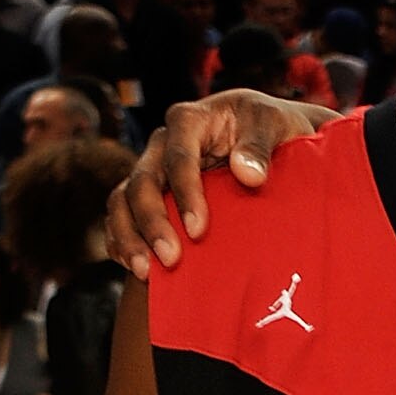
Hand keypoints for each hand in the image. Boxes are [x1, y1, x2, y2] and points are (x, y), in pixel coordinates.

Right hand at [106, 91, 326, 278]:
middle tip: (171, 259)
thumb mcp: (272, 124)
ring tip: (145, 273)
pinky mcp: (151, 196)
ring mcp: (153, 171)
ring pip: (123, 201)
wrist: (270, 139)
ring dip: (130, 238)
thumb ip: (260, 146)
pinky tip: (139, 271)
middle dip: (153, 223)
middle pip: (142, 182)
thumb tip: (248, 173)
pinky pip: (123, 218)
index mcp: (190, 121)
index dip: (185, 193)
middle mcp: (163, 145)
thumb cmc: (271, 128)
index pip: (178, 156)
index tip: (199, 230)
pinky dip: (124, 243)